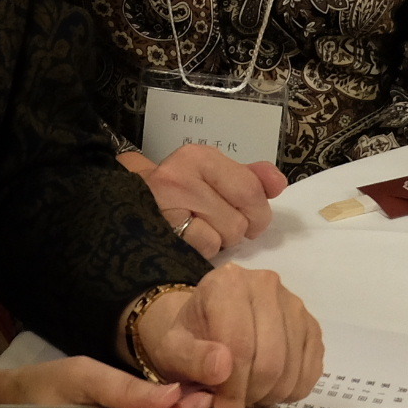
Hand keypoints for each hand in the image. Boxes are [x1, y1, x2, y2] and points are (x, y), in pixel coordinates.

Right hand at [120, 146, 284, 257]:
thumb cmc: (179, 195)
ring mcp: (169, 204)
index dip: (258, 210)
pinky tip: (187, 240)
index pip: (252, 189)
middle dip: (242, 228)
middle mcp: (182, 175)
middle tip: (224, 225)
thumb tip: (279, 183)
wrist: (128, 208)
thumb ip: (249, 178)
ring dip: (221, 240)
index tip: (248, 214)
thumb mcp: (213, 177)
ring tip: (200, 229)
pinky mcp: (163, 230)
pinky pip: (207, 249)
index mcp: (200, 156)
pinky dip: (204, 251)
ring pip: (227, 236)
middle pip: (243, 217)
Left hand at [132, 263, 322, 407]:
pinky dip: (290, 391)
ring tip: (246, 394)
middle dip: (251, 396)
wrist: (206, 327)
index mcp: (228, 284)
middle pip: (271, 361)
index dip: (233, 392)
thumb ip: (191, 360)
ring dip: (270, 396)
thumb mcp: (172, 350)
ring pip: (292, 369)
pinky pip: (311, 371)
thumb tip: (222, 369)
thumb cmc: (187, 340)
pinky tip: (267, 387)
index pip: (239, 346)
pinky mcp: (311, 325)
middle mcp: (266, 285)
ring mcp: (294, 304)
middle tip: (233, 406)